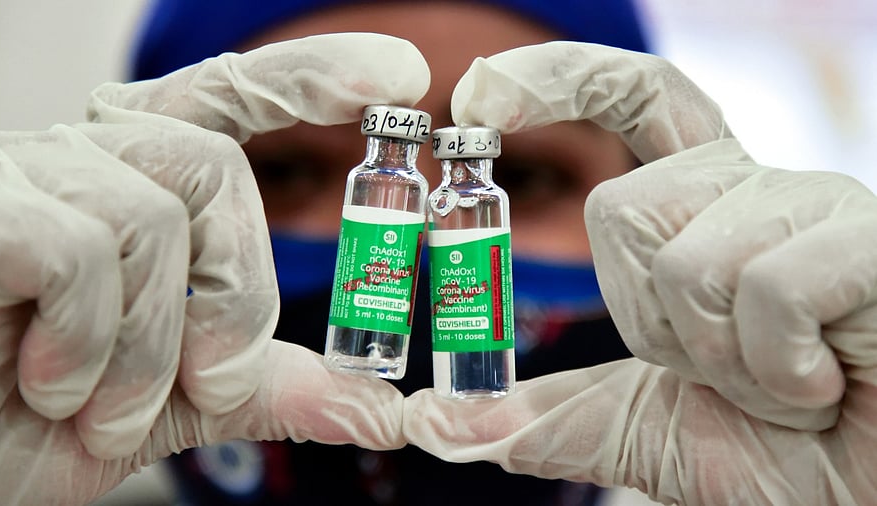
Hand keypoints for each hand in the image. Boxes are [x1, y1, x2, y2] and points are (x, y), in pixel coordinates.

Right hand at [0, 33, 427, 504]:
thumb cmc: (33, 422)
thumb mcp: (176, 402)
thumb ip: (269, 385)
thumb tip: (381, 407)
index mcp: (138, 189)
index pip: (229, 99)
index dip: (310, 77)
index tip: (398, 78)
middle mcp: (85, 162)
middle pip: (215, 169)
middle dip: (238, 295)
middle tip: (213, 381)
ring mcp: (23, 174)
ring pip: (152, 218)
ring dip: (152, 349)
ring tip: (104, 408)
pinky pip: (79, 249)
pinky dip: (87, 342)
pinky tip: (50, 385)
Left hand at [404, 42, 876, 503]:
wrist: (870, 491)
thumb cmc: (776, 448)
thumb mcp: (635, 428)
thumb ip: (539, 417)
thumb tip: (433, 421)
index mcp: (701, 209)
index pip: (630, 98)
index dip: (555, 78)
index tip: (477, 93)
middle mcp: (751, 189)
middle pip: (620, 209)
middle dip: (648, 323)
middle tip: (722, 368)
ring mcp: (812, 204)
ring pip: (683, 260)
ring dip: (718, 361)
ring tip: (785, 383)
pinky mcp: (865, 239)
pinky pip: (761, 289)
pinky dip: (774, 370)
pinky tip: (824, 384)